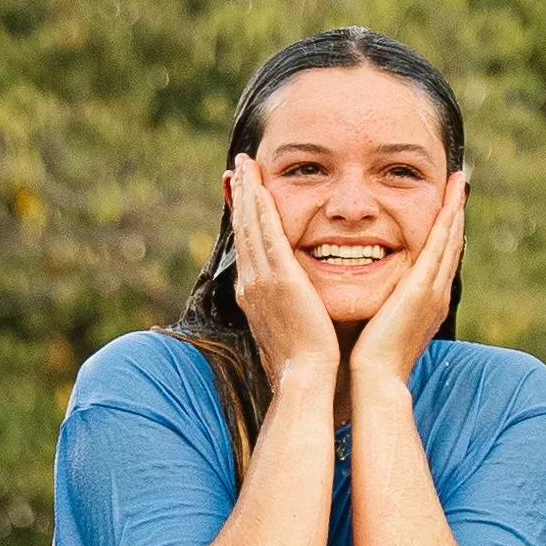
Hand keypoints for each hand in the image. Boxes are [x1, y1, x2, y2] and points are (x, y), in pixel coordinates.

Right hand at [229, 157, 341, 389]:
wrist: (305, 379)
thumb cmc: (305, 362)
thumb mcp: (291, 326)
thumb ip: (289, 306)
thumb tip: (293, 298)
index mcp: (254, 295)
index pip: (247, 245)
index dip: (243, 216)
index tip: (244, 191)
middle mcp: (250, 284)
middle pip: (242, 230)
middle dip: (240, 196)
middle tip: (239, 166)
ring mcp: (261, 281)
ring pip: (249, 227)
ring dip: (247, 193)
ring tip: (246, 165)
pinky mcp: (279, 280)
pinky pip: (267, 235)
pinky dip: (261, 208)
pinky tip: (260, 186)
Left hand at [349, 173, 467, 389]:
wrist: (376, 379)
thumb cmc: (372, 362)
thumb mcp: (382, 328)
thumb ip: (383, 311)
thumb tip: (375, 305)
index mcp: (427, 305)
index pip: (438, 261)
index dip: (444, 235)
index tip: (446, 211)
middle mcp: (437, 295)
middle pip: (451, 246)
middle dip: (455, 215)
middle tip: (459, 186)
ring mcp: (434, 291)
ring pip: (450, 240)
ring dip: (455, 209)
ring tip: (459, 183)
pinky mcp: (424, 288)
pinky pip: (440, 244)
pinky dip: (447, 218)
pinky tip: (450, 198)